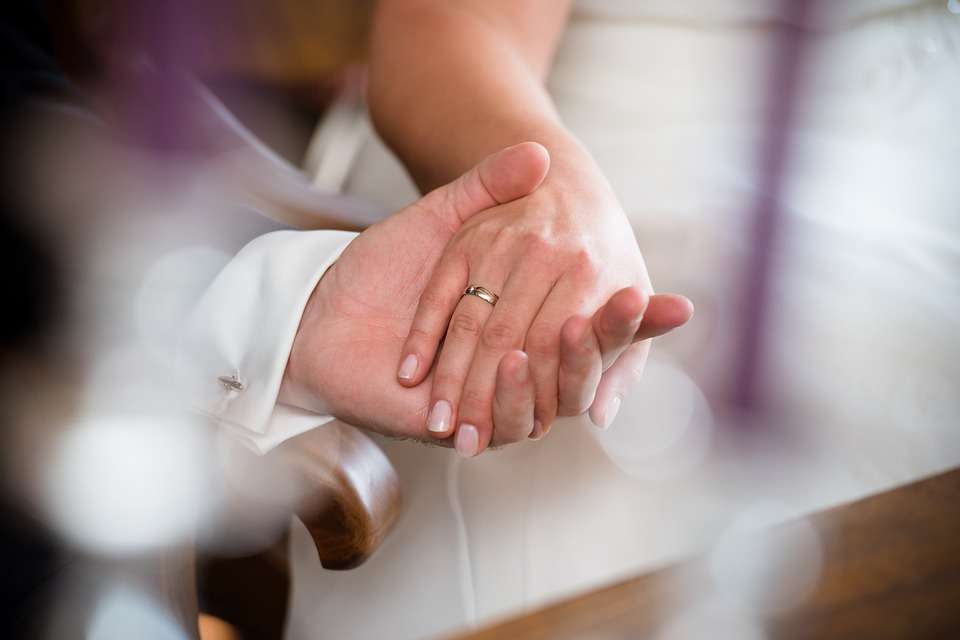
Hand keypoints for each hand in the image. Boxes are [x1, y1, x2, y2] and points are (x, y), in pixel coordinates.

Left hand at [280, 143, 690, 447]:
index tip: (666, 292)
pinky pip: (504, 420)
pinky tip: (521, 362)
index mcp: (530, 323)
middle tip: (637, 299)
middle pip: (584, 364)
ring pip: (553, 397)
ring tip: (582, 329)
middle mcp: (520, 368)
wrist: (322, 311)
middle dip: (613, 334)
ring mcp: (493, 398)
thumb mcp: (442, 218)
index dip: (628, 312)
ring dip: (570, 367)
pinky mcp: (463, 422)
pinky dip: (516, 396)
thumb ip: (489, 187)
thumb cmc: (384, 265)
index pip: (597, 326)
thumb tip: (541, 153)